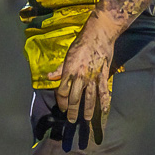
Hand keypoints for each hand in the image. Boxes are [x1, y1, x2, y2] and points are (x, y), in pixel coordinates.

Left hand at [55, 21, 117, 143]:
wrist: (98, 34)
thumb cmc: (81, 43)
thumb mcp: (67, 55)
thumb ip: (60, 69)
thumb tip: (49, 77)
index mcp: (69, 71)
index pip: (63, 91)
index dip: (61, 101)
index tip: (62, 107)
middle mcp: (80, 77)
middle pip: (74, 98)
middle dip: (72, 110)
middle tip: (71, 119)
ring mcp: (93, 77)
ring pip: (89, 98)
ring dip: (87, 110)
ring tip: (86, 119)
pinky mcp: (103, 75)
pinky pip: (104, 91)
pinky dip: (105, 102)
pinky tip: (104, 111)